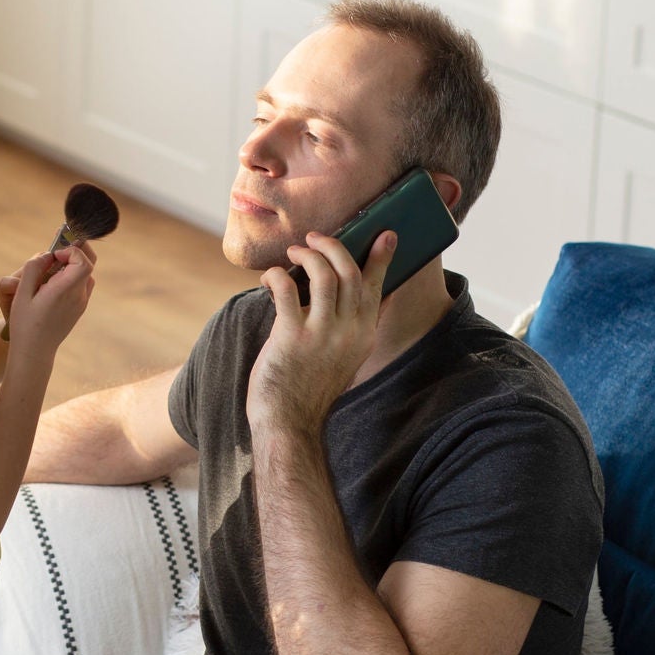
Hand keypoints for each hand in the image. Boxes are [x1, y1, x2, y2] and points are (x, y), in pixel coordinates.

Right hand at [5, 246, 94, 356]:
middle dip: (77, 249)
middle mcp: (78, 296)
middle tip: (59, 247)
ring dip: (74, 262)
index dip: (71, 250)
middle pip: (90, 262)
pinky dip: (73, 274)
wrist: (35, 351)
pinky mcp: (80, 308)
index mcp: (64, 292)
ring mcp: (81, 303)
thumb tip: (47, 254)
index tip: (53, 254)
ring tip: (54, 264)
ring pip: (87, 273)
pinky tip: (56, 279)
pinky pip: (83, 283)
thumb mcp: (21, 294)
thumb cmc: (24, 324)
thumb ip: (34, 269)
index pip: (83, 261)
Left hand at [247, 230, 394, 432]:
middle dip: (333, 246)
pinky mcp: (291, 337)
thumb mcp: (344, 357)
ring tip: (294, 253)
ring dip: (307, 255)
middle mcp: (348, 332)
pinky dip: (277, 275)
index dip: (381, 258)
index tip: (385, 234)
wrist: (288, 420)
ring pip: (323, 275)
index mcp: (363, 335)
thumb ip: (352, 327)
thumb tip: (357, 292)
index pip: (377, 287)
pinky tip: (270, 277)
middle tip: (315, 239)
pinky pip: (286, 290)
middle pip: (349, 272)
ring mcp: (321, 334)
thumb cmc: (309, 385)